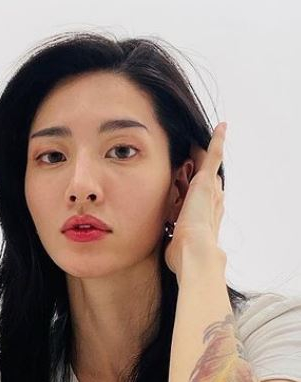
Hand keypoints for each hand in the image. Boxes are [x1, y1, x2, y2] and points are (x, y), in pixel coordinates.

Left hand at [165, 123, 226, 275]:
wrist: (194, 252)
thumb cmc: (182, 254)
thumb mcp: (173, 243)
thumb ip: (169, 238)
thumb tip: (159, 244)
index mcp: (203, 217)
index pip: (199, 198)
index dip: (192, 188)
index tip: (186, 182)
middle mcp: (211, 202)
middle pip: (204, 180)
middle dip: (198, 169)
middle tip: (190, 155)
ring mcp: (211, 191)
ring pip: (208, 166)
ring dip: (203, 153)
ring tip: (203, 138)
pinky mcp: (207, 182)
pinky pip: (214, 156)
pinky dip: (218, 141)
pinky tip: (221, 127)